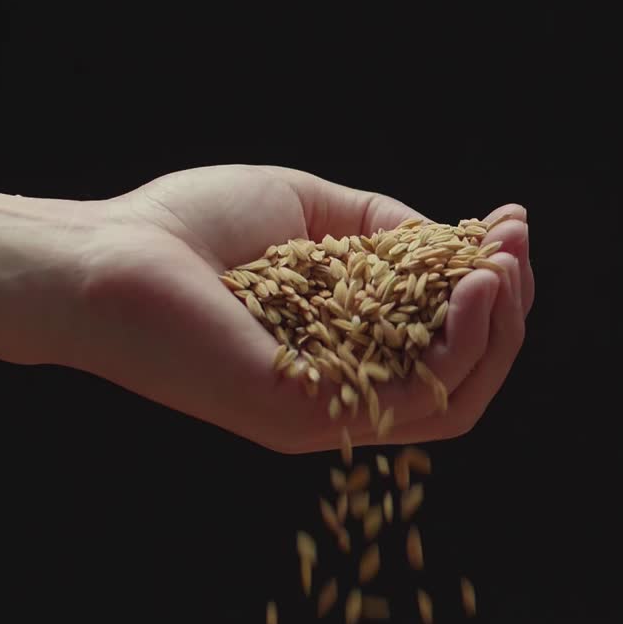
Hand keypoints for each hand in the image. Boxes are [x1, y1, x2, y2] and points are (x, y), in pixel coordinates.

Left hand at [63, 165, 532, 453]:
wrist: (106, 254)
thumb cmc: (190, 226)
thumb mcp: (311, 208)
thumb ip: (383, 228)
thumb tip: (454, 239)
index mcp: (343, 346)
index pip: (440, 339)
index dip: (490, 284)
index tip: (511, 225)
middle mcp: (343, 388)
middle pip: (463, 376)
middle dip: (507, 308)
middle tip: (516, 247)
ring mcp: (328, 410)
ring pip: (455, 397)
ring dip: (497, 329)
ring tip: (501, 267)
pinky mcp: (310, 415)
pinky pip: (417, 397)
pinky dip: (460, 342)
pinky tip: (471, 285)